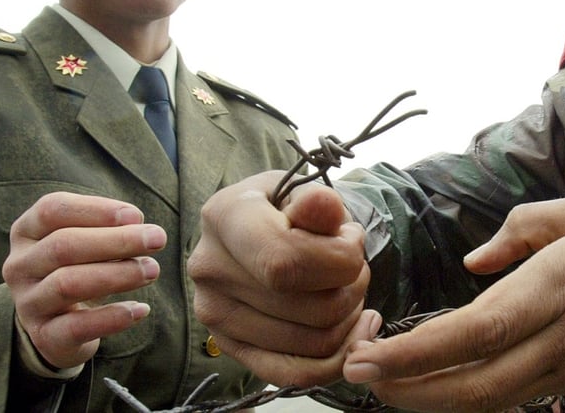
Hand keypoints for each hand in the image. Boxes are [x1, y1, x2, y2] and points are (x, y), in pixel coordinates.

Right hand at [2, 192, 166, 369]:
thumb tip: (138, 225)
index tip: (137, 216)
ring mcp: (28, 303)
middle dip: (116, 240)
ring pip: (68, 283)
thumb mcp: (87, 241)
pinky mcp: (44, 336)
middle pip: (63, 245)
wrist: (59, 324)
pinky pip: (76, 327)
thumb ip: (108, 228)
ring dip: (117, 275)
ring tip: (152, 270)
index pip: (52, 210)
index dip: (96, 209)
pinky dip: (112, 318)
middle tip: (157, 239)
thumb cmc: (80, 267)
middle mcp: (20, 266)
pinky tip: (141, 309)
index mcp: (27, 232)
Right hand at [188, 172, 378, 386]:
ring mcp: (213, 313)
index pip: (285, 262)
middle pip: (309, 308)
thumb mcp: (301, 190)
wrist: (256, 227)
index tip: (352, 240)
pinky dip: (335, 359)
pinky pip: (292, 374)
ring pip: (313, 343)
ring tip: (345, 288)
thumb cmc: (284, 206)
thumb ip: (317, 201)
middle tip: (354, 267)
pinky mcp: (228, 345)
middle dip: (353, 288)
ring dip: (349, 318)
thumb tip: (324, 206)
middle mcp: (209, 267)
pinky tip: (354, 330)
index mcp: (225, 217)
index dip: (338, 261)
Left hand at [342, 193, 564, 411]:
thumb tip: (473, 262)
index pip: (479, 330)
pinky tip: (434, 379)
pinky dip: (464, 395)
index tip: (371, 354)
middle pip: (474, 384)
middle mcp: (560, 335)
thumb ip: (523, 228)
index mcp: (560, 284)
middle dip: (407, 388)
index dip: (419, 351)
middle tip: (357, 372)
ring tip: (383, 379)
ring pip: (489, 400)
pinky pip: (510, 396)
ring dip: (429, 397)